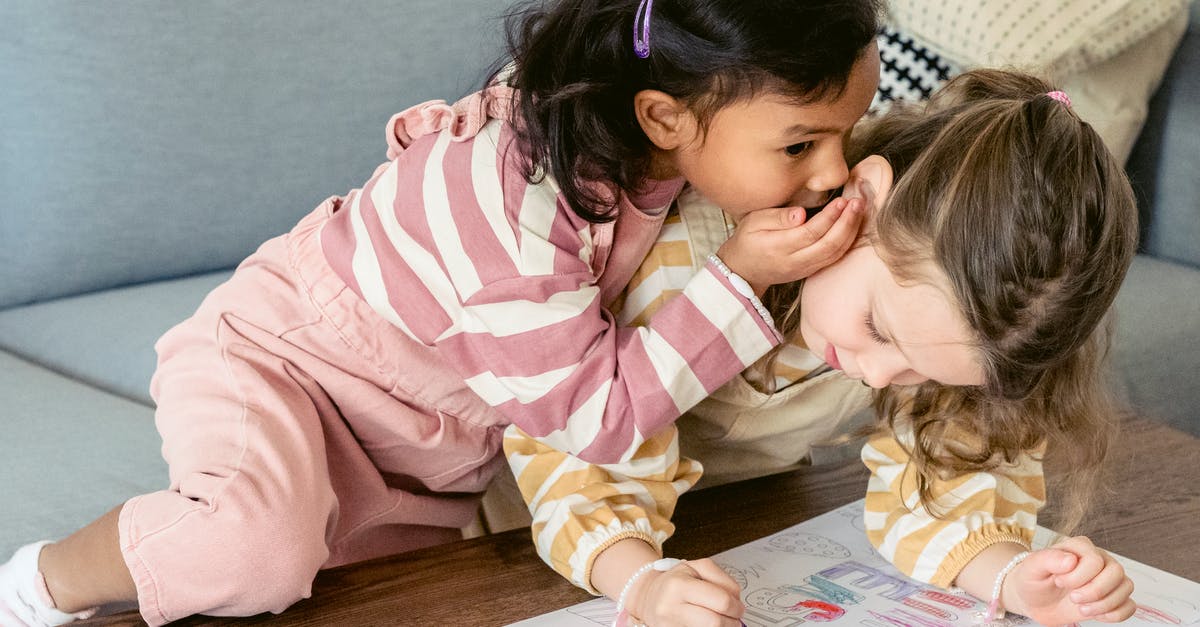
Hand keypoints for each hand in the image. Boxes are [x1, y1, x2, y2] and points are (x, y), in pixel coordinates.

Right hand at [628, 558, 743, 626]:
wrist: (649, 596)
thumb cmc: (675, 581)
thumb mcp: (697, 567)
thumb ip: (722, 579)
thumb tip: (736, 599)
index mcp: (678, 585)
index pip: (721, 601)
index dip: (736, 606)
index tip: (739, 607)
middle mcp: (670, 608)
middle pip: (715, 623)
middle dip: (732, 621)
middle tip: (734, 617)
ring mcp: (669, 626)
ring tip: (721, 620)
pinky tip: (708, 623)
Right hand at [715, 195, 864, 294]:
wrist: (743, 270)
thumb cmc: (747, 240)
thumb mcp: (753, 222)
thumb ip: (776, 217)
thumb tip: (800, 214)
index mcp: (777, 248)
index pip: (810, 233)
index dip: (829, 217)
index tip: (841, 201)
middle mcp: (793, 262)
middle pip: (828, 245)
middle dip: (846, 223)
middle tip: (857, 203)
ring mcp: (804, 269)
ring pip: (834, 254)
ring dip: (851, 232)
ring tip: (859, 211)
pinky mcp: (810, 271)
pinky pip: (834, 258)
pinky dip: (847, 242)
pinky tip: (853, 225)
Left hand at [1003, 536, 1134, 624]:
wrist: (1034, 600)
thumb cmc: (1033, 580)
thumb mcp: (1031, 568)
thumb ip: (1048, 559)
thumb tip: (1071, 560)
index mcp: (1080, 546)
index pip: (1094, 560)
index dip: (1078, 577)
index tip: (1059, 582)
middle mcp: (1099, 558)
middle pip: (1116, 572)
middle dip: (1095, 592)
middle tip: (1073, 598)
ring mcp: (1108, 578)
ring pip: (1126, 588)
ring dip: (1104, 604)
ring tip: (1081, 608)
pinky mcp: (1113, 596)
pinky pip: (1130, 606)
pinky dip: (1114, 614)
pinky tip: (1094, 613)